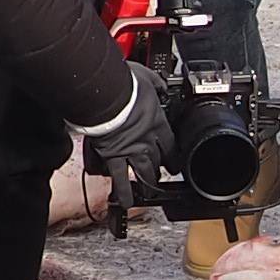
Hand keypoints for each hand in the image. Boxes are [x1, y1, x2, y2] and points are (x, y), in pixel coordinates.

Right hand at [81, 67, 173, 207]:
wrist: (106, 94)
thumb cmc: (124, 83)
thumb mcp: (147, 78)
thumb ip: (156, 84)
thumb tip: (161, 84)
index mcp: (156, 122)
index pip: (170, 144)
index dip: (173, 156)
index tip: (174, 162)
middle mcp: (147, 140)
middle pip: (158, 161)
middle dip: (160, 171)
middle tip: (160, 176)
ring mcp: (131, 151)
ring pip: (144, 173)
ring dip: (147, 184)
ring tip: (149, 193)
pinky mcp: (113, 156)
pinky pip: (120, 179)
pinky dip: (123, 192)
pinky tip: (126, 201)